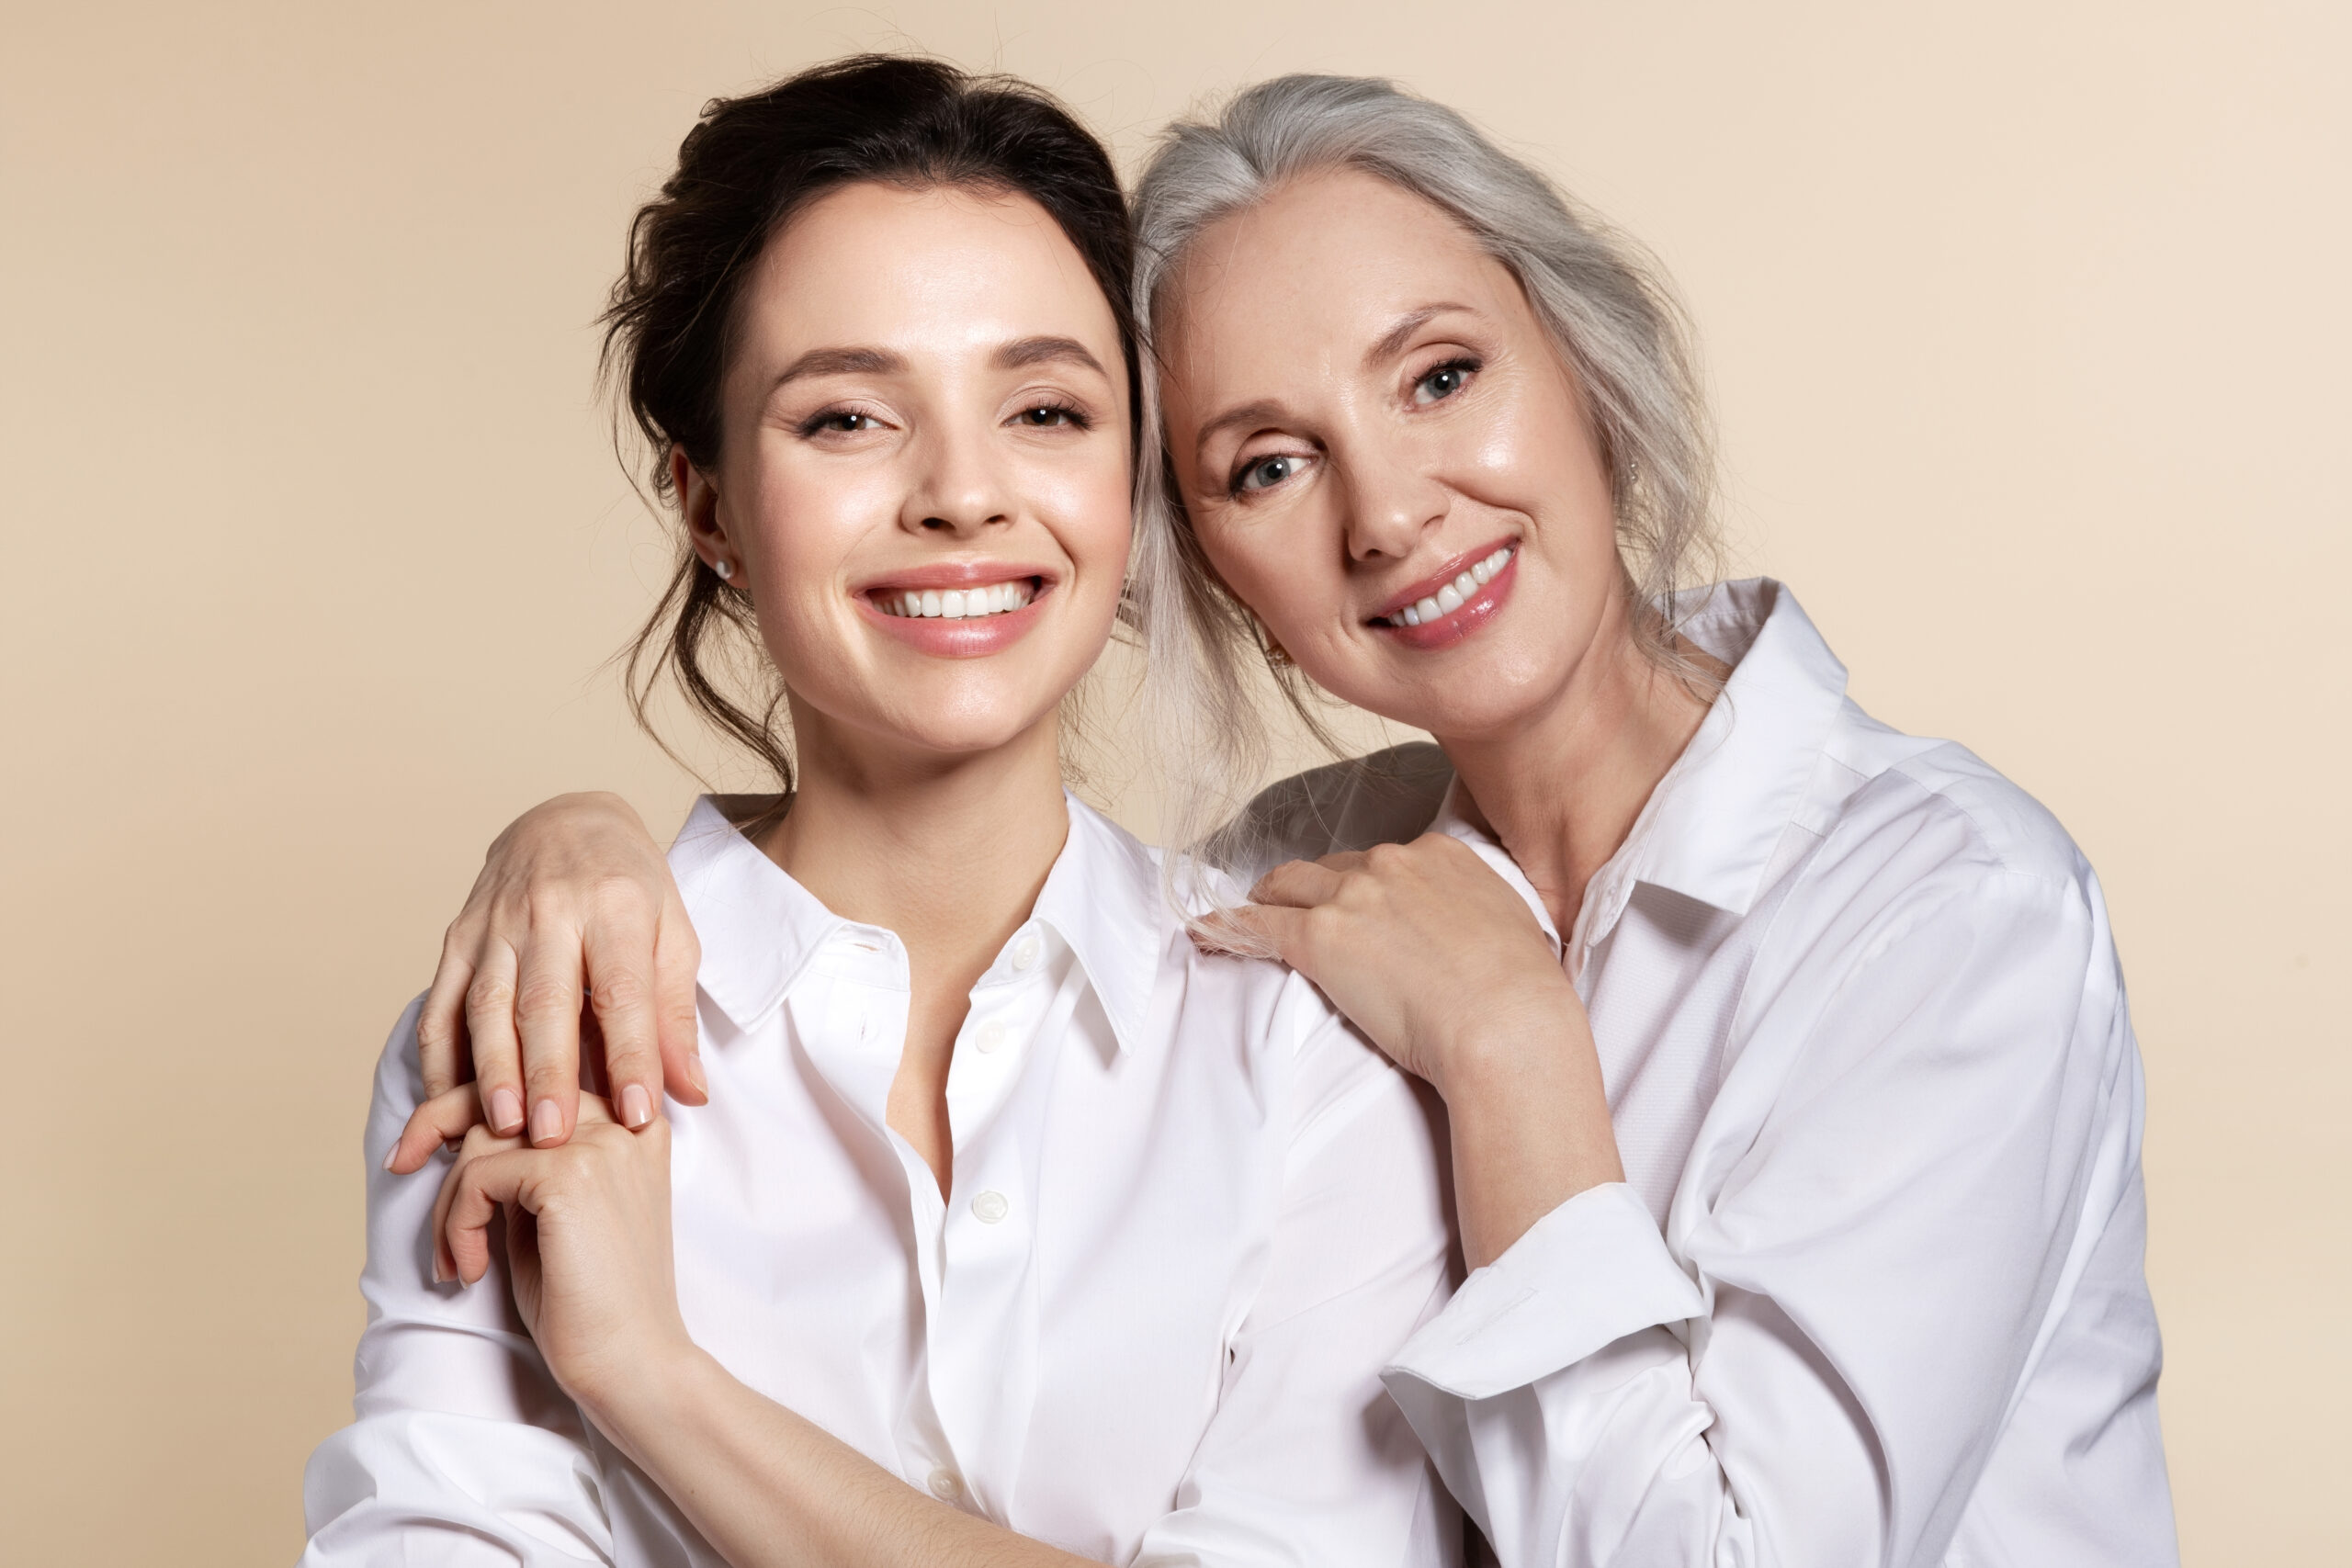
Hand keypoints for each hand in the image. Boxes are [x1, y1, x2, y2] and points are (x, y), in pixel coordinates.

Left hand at [407, 1085, 693, 1418]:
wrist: (633, 1365)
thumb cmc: (593, 1303)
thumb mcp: (556, 1214)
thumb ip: (528, 1162)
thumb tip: (460, 1133)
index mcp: (631, 1122)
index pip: (536, 1077)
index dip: (470, 1106)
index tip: (423, 1151)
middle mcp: (624, 1117)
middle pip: (504, 1084)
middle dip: (436, 1120)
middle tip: (400, 1163)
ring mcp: (600, 1143)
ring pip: (483, 1134)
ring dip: (450, 1200)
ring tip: (457, 1258)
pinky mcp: (569, 1175)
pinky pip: (478, 1175)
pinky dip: (457, 1223)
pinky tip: (473, 1268)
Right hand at [417, 792, 705, 1150]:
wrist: (566, 820)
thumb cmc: (630, 886)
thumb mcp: (673, 934)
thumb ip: (675, 1015)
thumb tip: (689, 1091)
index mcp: (614, 907)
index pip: (623, 992)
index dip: (631, 1057)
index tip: (639, 1116)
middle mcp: (549, 911)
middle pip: (545, 1002)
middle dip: (548, 1074)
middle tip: (553, 1137)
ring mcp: (494, 924)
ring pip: (487, 1005)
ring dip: (491, 1070)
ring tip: (503, 1127)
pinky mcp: (457, 938)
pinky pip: (441, 1003)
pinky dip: (440, 1058)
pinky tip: (448, 1103)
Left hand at [1220, 834, 1577, 1095]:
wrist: (1506, 1022)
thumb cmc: (1522, 994)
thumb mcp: (1512, 926)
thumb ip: (1478, 914)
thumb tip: (1470, 936)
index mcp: (1440, 855)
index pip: (1384, 863)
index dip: (1365, 887)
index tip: (1360, 908)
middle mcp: (1392, 863)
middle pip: (1334, 868)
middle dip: (1315, 888)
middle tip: (1299, 911)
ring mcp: (1352, 897)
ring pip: (1289, 885)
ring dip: (1269, 898)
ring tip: (1251, 915)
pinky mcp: (1319, 937)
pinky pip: (1257, 924)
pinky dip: (1227, 926)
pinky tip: (1204, 932)